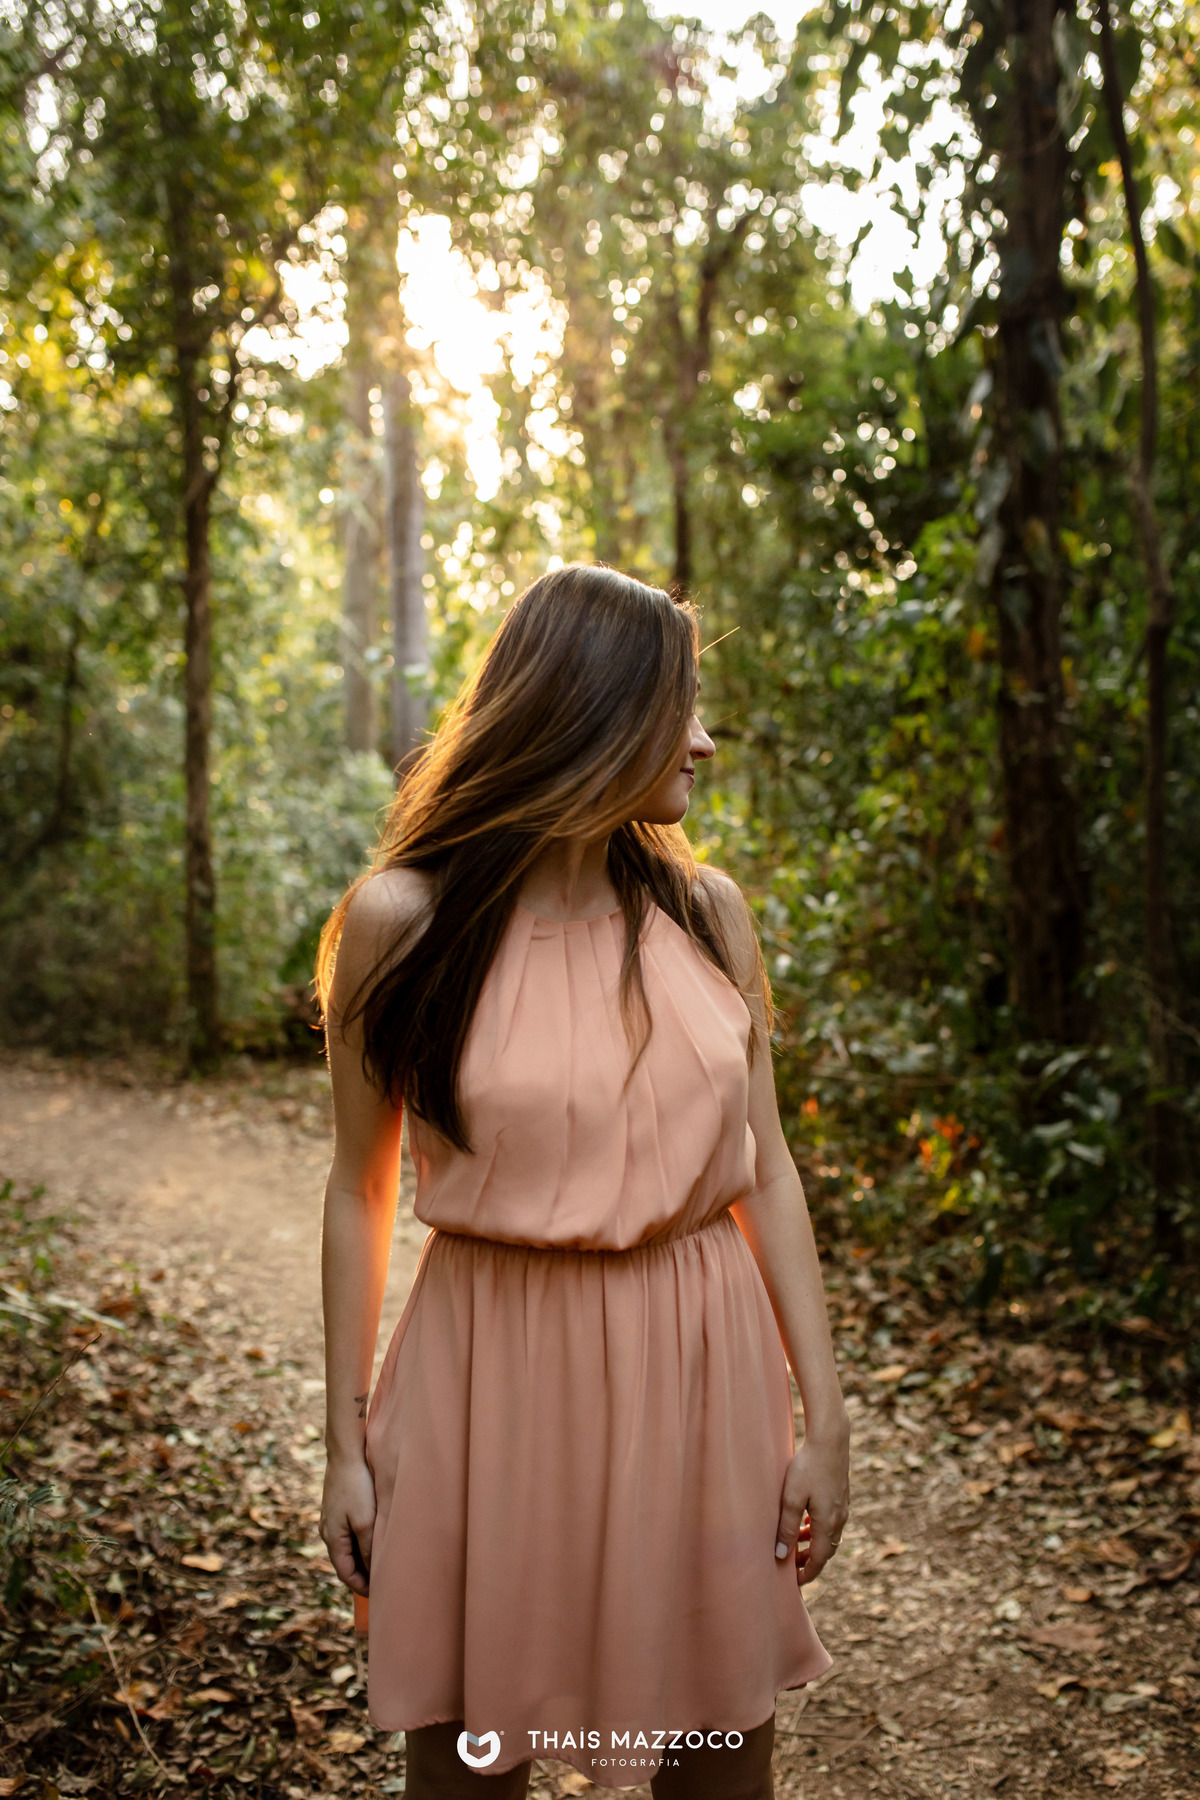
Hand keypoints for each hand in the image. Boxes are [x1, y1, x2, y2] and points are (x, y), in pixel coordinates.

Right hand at [320, 1453, 376, 1596]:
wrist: (346, 1453)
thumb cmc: (356, 1487)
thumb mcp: (365, 1521)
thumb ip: (367, 1548)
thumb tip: (372, 1571)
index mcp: (332, 1539)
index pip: (346, 1574)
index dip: (362, 1587)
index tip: (380, 1594)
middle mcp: (327, 1532)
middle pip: (345, 1563)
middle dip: (362, 1575)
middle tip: (383, 1583)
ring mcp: (331, 1519)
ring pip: (346, 1549)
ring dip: (361, 1559)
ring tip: (382, 1565)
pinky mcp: (337, 1508)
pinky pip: (347, 1534)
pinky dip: (359, 1543)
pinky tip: (374, 1540)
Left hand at [774, 1430, 850, 1587]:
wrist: (831, 1440)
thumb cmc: (808, 1467)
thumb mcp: (792, 1499)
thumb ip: (787, 1528)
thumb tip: (781, 1555)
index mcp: (828, 1524)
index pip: (818, 1560)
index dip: (806, 1574)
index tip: (793, 1583)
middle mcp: (839, 1519)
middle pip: (825, 1551)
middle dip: (809, 1561)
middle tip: (791, 1567)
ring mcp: (843, 1507)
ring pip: (828, 1536)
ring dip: (813, 1545)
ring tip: (795, 1544)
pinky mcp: (841, 1496)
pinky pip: (831, 1522)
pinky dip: (818, 1529)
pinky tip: (806, 1521)